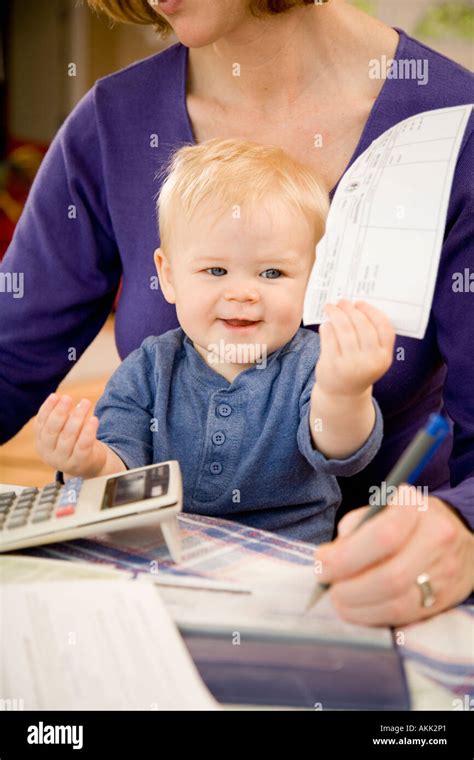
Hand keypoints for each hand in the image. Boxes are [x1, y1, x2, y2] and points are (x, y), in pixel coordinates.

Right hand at [34, 393, 106, 477]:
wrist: (90, 466)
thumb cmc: (75, 443)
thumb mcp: (62, 431)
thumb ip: (59, 418)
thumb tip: (61, 398)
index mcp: (41, 444)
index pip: (41, 425)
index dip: (47, 409)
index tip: (55, 396)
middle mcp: (49, 454)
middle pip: (52, 431)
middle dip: (59, 412)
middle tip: (68, 398)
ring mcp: (64, 461)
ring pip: (68, 436)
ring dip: (77, 417)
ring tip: (85, 403)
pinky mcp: (81, 463)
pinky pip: (83, 445)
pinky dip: (88, 431)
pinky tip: (94, 419)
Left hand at [314, 487, 473, 625]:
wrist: (458, 539)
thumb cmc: (407, 520)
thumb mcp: (382, 507)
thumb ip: (356, 526)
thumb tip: (330, 557)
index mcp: (416, 509)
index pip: (382, 536)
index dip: (346, 556)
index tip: (322, 563)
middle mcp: (436, 540)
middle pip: (390, 576)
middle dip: (349, 587)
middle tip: (328, 587)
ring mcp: (443, 574)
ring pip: (397, 603)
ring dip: (358, 607)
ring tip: (339, 599)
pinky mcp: (441, 601)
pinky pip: (402, 617)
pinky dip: (372, 616)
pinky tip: (357, 608)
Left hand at [316, 300, 394, 396]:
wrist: (343, 393)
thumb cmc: (359, 367)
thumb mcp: (372, 357)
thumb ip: (371, 336)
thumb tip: (358, 305)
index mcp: (384, 357)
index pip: (384, 327)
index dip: (372, 311)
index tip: (361, 303)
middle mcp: (369, 361)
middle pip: (362, 325)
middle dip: (351, 309)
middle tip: (343, 301)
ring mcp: (350, 364)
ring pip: (344, 329)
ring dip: (336, 314)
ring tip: (331, 307)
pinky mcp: (332, 365)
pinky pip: (329, 337)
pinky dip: (327, 327)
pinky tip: (326, 323)